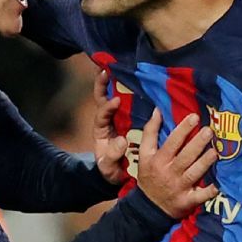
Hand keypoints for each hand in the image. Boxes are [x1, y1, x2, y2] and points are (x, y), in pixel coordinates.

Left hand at [92, 70, 126, 184]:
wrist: (119, 175)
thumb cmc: (111, 170)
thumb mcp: (108, 167)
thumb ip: (113, 155)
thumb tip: (122, 141)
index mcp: (101, 130)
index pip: (101, 114)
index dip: (107, 107)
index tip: (115, 101)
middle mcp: (108, 120)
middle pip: (102, 97)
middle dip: (102, 83)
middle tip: (105, 68)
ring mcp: (119, 118)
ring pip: (116, 96)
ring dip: (117, 81)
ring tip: (121, 66)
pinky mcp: (131, 119)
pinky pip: (131, 103)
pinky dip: (133, 91)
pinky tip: (140, 80)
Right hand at [136, 109, 217, 218]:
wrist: (148, 207)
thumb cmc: (149, 176)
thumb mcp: (144, 155)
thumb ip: (150, 132)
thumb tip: (157, 110)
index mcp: (158, 160)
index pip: (172, 142)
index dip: (183, 129)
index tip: (194, 117)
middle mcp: (169, 172)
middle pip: (185, 156)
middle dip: (198, 143)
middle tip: (210, 131)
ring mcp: (179, 187)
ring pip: (194, 173)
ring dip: (205, 162)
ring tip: (216, 151)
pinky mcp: (187, 201)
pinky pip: (200, 196)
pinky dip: (209, 191)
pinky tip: (218, 185)